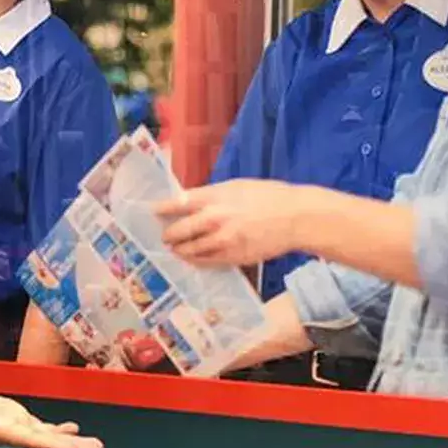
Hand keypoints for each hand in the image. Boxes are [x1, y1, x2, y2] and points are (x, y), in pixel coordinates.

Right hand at [0, 391, 104, 447]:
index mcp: (1, 432)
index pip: (35, 441)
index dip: (58, 445)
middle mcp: (13, 434)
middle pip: (50, 444)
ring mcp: (15, 428)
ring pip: (50, 438)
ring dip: (74, 443)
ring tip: (98, 447)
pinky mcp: (12, 420)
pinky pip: (41, 429)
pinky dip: (59, 431)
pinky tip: (74, 429)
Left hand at [153, 179, 310, 266]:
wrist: (296, 217)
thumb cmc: (269, 197)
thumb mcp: (237, 186)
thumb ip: (212, 195)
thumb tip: (188, 201)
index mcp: (216, 196)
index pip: (178, 203)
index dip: (162, 209)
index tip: (152, 212)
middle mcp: (215, 218)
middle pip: (179, 230)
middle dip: (168, 234)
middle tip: (163, 236)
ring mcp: (223, 240)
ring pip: (190, 250)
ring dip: (179, 250)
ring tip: (174, 249)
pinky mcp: (234, 257)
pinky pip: (207, 262)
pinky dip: (196, 260)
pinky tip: (192, 258)